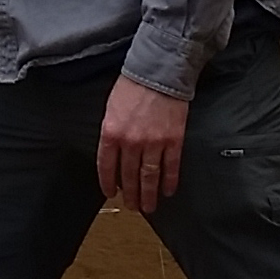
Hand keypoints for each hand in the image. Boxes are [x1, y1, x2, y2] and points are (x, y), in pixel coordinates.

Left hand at [96, 77, 188, 213]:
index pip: (106, 166)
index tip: (111, 193)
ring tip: (148, 207)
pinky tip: (168, 191)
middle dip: (130, 194)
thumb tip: (113, 155)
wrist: (159, 71)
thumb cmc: (132, 85)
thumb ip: (111, 133)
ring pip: (149, 177)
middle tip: (132, 206)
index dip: (108, 183)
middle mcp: (131, 142)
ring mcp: (153, 143)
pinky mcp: (173, 141)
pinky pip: (171, 167)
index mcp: (111, 132)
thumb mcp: (111, 108)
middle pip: (128, 176)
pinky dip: (169, 182)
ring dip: (148, 195)